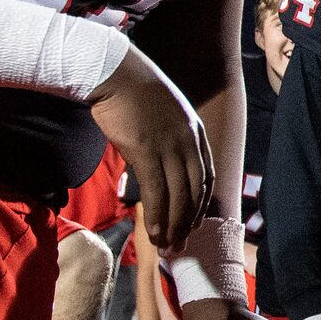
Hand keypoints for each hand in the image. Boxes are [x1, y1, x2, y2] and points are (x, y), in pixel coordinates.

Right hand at [88, 46, 214, 249]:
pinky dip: (157, 215)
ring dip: (173, 226)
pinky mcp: (145, 149)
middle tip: (180, 247)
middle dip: (188, 223)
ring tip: (166, 248)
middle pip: (195, 191)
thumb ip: (168, 141)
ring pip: (178, 196)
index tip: (193, 225)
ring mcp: (169, 145)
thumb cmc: (132, 94)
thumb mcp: (162, 116)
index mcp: (196, 132)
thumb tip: (159, 168)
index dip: (201, 205)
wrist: (113, 72)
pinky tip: (153, 232)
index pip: (207, 177)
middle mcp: (188, 140)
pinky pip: (156, 191)